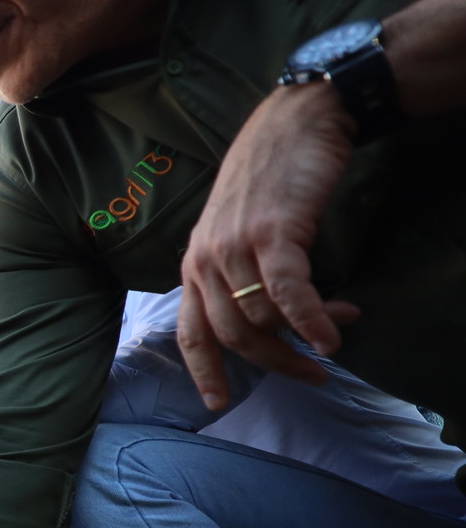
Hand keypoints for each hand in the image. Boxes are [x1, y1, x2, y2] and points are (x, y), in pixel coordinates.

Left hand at [177, 82, 362, 409]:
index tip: (216, 404)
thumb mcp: (241, 231)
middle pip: (232, 336)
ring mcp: (235, 246)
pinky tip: (333, 336)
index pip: (191, 332)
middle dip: (273, 364)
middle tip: (312, 375)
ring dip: (304, 338)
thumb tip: (282, 323)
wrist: (295, 122)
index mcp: (194, 263)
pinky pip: (288, 293)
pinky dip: (310, 321)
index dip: (204, 372)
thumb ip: (247, 275)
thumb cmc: (272, 178)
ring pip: (261, 318)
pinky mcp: (272, 233)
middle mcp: (206, 259)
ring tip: (337, 337)